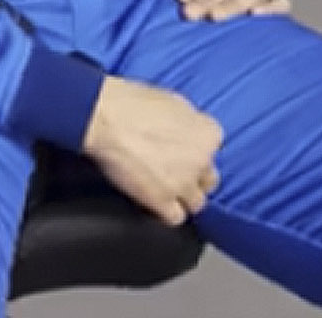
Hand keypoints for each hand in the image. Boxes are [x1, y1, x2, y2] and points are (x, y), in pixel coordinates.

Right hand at [81, 76, 223, 225]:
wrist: (108, 119)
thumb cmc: (134, 104)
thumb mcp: (174, 103)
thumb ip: (190, 123)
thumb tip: (187, 132)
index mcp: (209, 133)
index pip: (213, 151)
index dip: (196, 154)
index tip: (184, 154)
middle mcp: (203, 160)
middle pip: (209, 180)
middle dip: (195, 180)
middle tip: (176, 175)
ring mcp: (184, 183)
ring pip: (196, 203)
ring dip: (182, 199)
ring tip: (166, 193)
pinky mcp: (162, 201)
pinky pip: (175, 218)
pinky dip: (166, 214)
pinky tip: (155, 205)